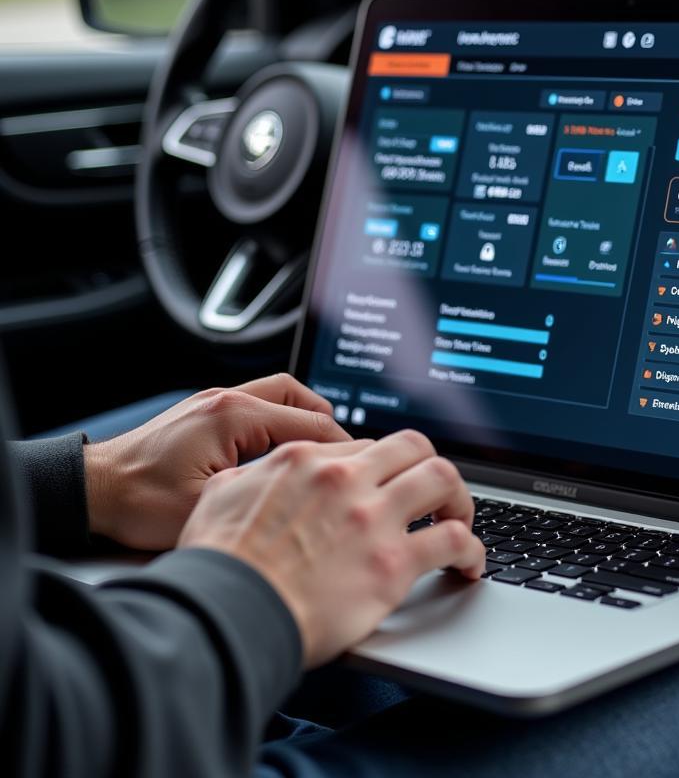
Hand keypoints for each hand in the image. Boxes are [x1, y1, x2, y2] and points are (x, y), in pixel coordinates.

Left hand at [84, 375, 349, 549]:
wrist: (92, 490)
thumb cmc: (138, 502)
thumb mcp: (209, 506)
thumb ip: (262, 492)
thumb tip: (307, 493)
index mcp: (234, 417)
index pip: (310, 425)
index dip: (342, 449)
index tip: (364, 466)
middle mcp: (227, 400)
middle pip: (301, 398)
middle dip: (330, 427)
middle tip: (348, 456)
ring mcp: (215, 401)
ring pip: (281, 393)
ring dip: (306, 417)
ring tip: (324, 449)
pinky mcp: (206, 411)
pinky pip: (259, 402)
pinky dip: (282, 418)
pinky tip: (286, 447)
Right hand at [178, 428, 484, 668]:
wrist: (227, 614)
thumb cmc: (217, 564)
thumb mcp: (220, 496)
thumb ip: (250, 476)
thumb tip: (257, 475)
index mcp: (305, 460)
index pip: (365, 446)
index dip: (384, 466)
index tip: (391, 485)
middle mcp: (344, 479)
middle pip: (414, 446)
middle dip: (430, 466)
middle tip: (436, 494)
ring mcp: (372, 518)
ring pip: (443, 478)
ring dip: (460, 499)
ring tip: (462, 520)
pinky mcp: (392, 564)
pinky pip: (453, 541)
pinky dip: (471, 550)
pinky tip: (469, 565)